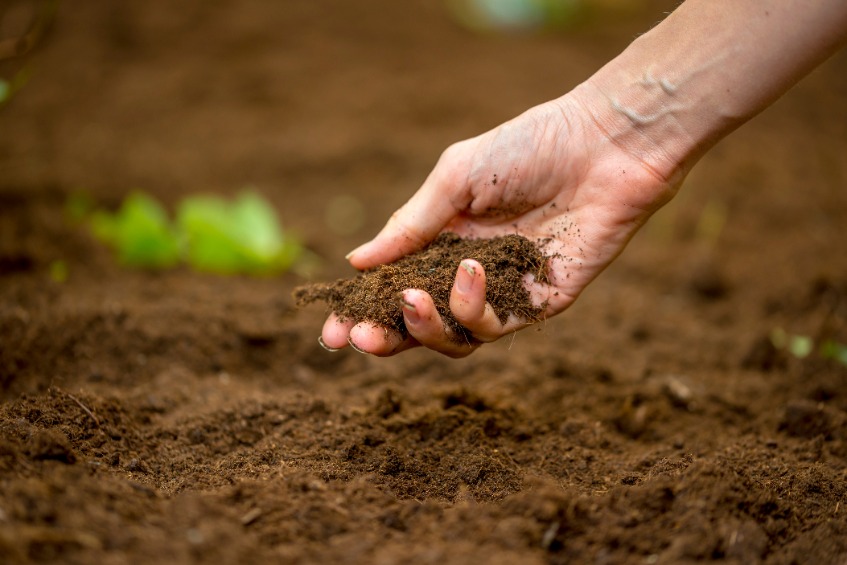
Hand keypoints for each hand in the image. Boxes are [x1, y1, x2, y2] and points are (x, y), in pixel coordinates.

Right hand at [321, 92, 679, 356]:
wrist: (603, 145)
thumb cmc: (528, 147)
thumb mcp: (455, 179)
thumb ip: (409, 225)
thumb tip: (356, 262)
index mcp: (443, 241)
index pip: (394, 286)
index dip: (363, 311)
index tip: (332, 329)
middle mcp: (469, 273)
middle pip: (419, 325)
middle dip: (387, 337)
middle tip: (361, 339)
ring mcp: (504, 292)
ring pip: (454, 338)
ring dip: (426, 326)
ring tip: (414, 297)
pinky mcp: (539, 303)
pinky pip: (495, 327)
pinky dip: (472, 307)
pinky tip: (470, 271)